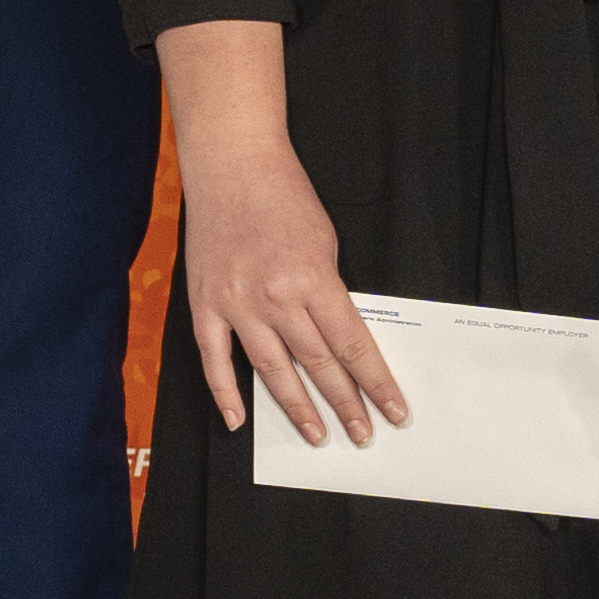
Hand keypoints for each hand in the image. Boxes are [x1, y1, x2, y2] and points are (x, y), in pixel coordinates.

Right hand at [174, 128, 404, 445]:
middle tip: (362, 433)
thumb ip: (328, 292)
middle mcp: (275, 298)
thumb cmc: (282, 195)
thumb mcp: (326, 242)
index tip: (393, 409)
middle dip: (346, 404)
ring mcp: (237, 303)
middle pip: (318, 365)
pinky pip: (214, 358)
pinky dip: (225, 392)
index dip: (376, 383)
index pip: (353, 346)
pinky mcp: (206, 303)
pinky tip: (238, 419)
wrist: (232, 164)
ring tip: (317, 433)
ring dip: (298, 407)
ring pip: (272, 370)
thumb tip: (335, 339)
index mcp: (313, 280)